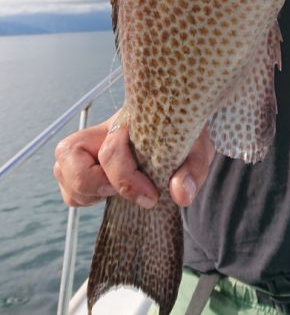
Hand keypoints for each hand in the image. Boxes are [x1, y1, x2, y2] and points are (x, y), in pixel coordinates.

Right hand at [53, 111, 214, 208]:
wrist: (179, 128)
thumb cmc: (184, 136)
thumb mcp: (197, 149)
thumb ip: (192, 169)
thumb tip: (180, 194)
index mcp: (127, 122)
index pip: (111, 151)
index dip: (127, 180)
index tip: (152, 196)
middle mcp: (101, 133)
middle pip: (67, 152)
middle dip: (92, 182)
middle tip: (117, 192)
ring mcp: (90, 150)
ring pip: (61, 169)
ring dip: (84, 191)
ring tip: (113, 193)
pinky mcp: (87, 168)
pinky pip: (68, 188)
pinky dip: (82, 197)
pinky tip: (109, 194)